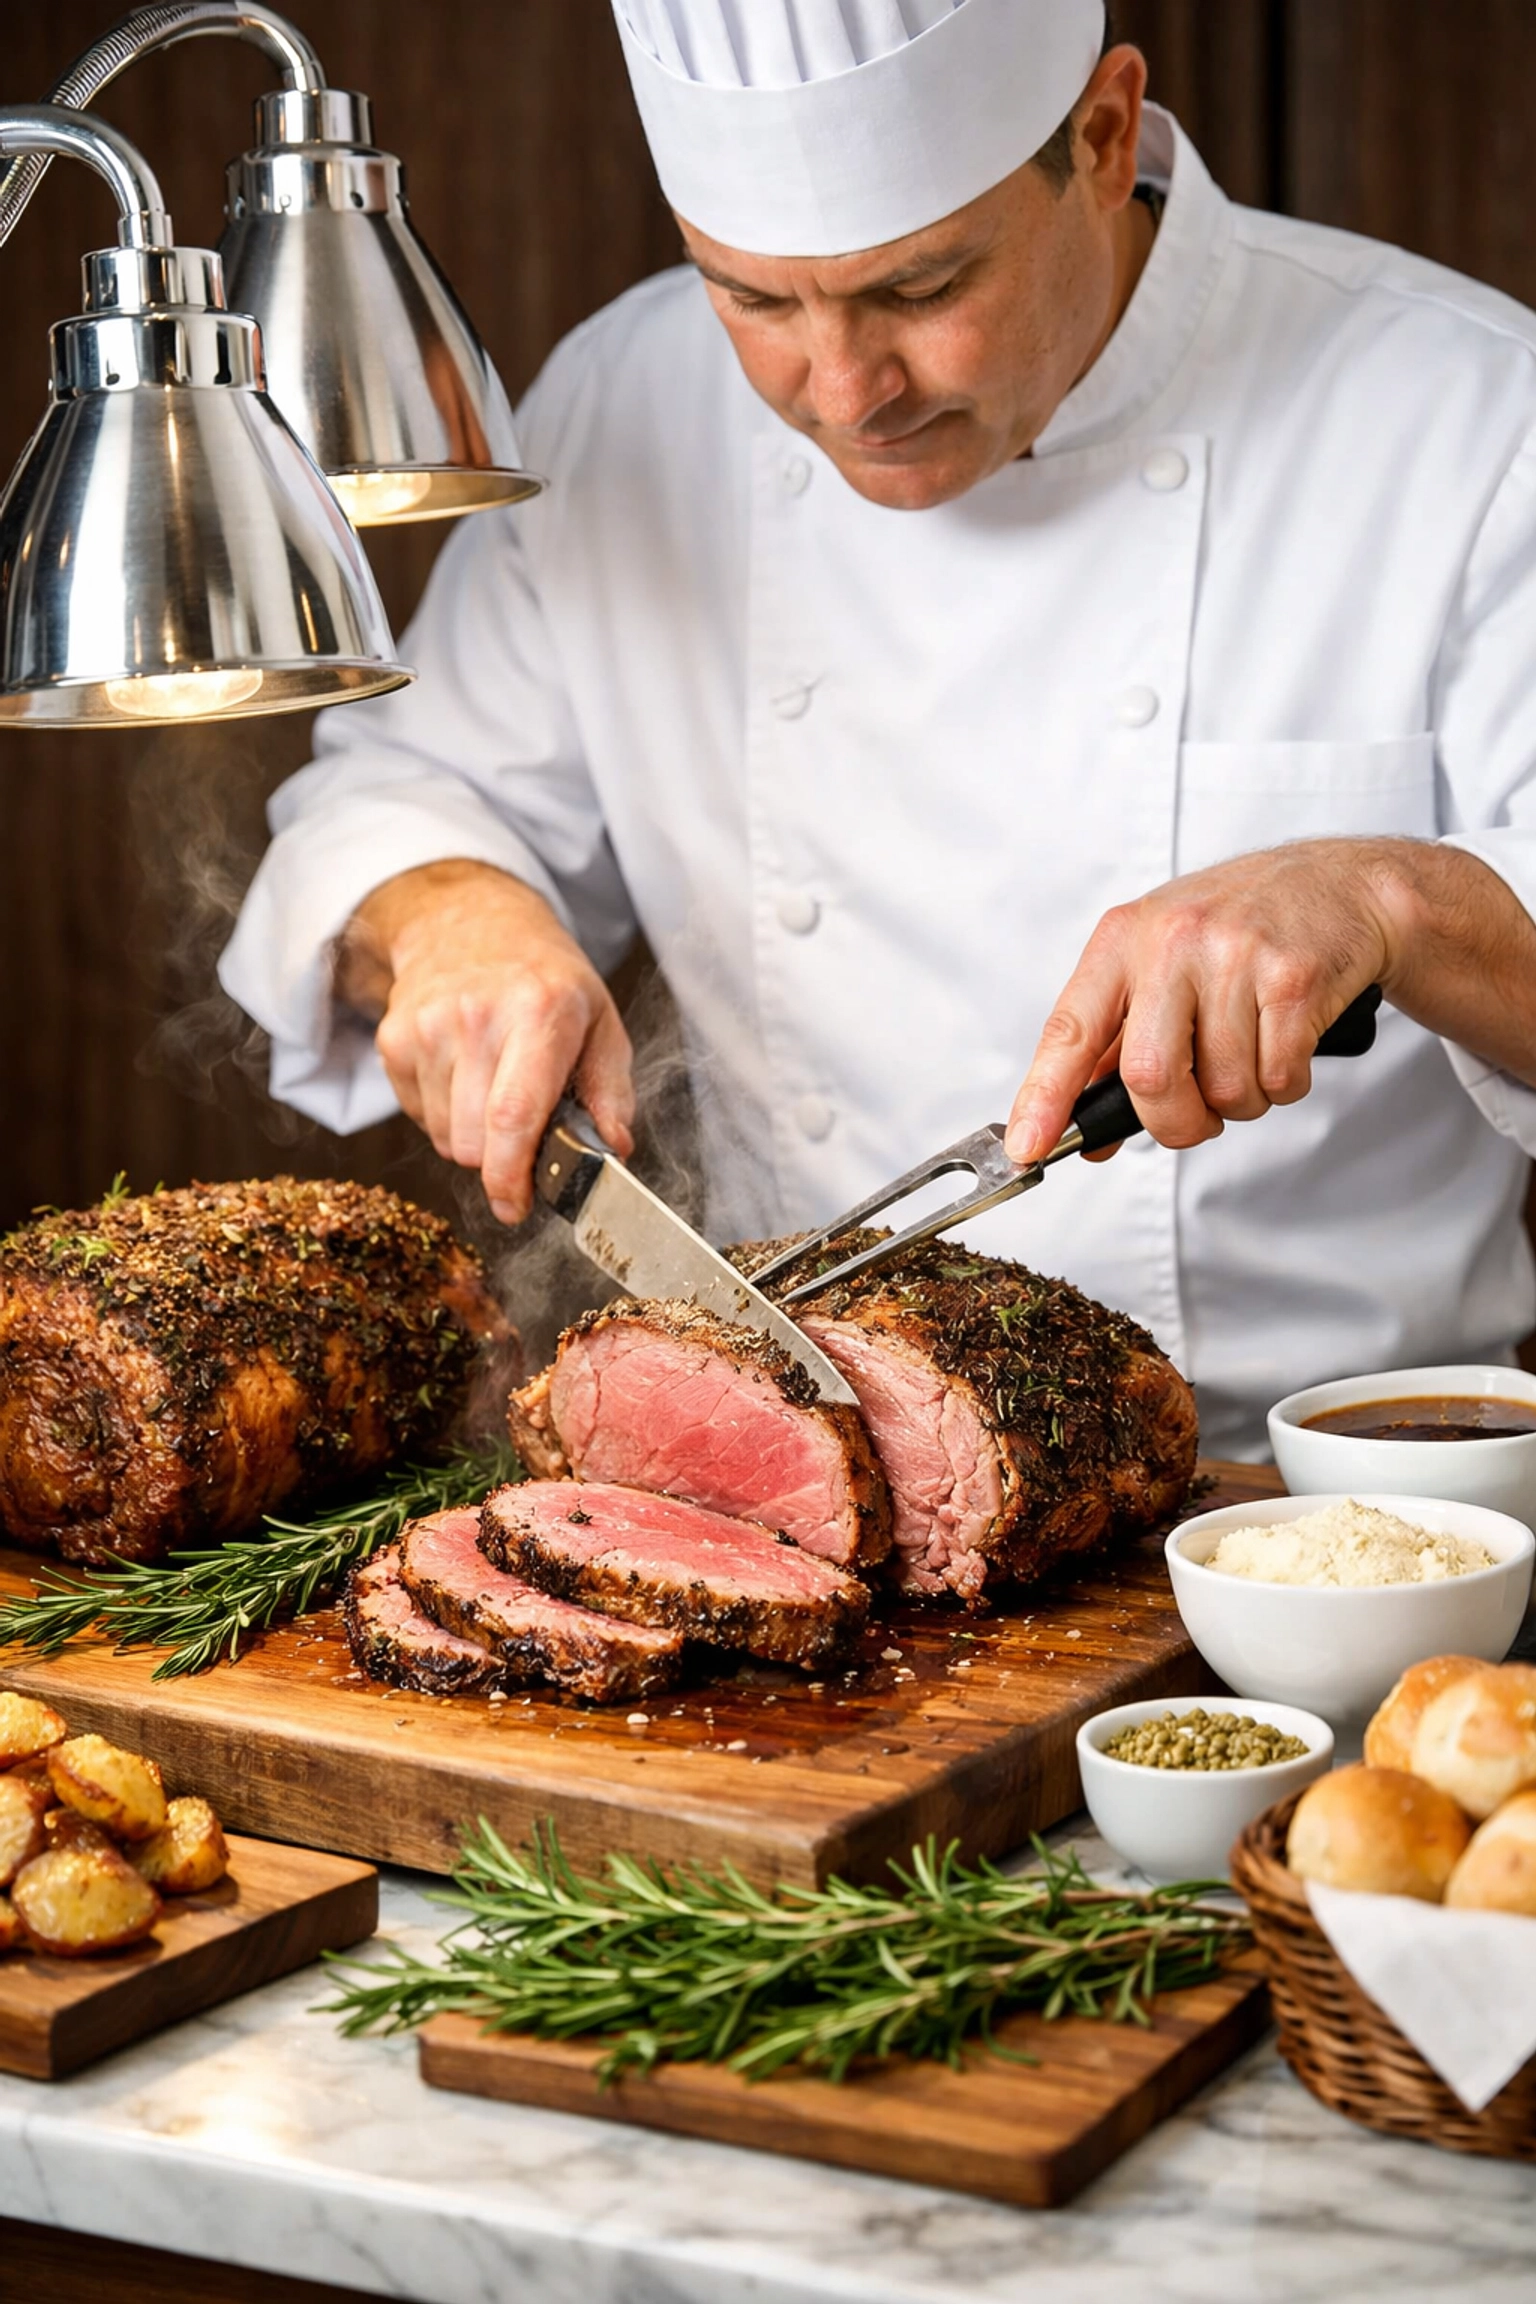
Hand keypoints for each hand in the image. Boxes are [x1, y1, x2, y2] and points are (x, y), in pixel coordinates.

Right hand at [338, 860, 633, 1222]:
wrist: (469, 921)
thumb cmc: (544, 979)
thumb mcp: (600, 1020)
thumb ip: (612, 1091)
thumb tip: (614, 1149)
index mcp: (539, 1012)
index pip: (513, 1114)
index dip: (511, 1175)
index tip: (516, 1207)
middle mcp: (477, 1017)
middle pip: (474, 1142)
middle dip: (500, 1156)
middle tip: (522, 1126)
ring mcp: (427, 1026)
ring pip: (445, 1139)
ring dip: (473, 1136)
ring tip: (492, 1088)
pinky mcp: (393, 1038)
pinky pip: (418, 1117)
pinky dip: (443, 1113)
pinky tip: (462, 1073)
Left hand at [1004, 840, 1398, 1163]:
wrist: (1341, 885)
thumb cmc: (1241, 929)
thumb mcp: (1162, 962)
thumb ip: (1119, 1044)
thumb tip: (1089, 1133)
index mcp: (1124, 939)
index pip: (1070, 1031)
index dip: (1045, 1097)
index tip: (1027, 1147)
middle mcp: (1172, 941)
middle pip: (1149, 1077)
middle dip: (1176, 1122)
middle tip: (1196, 1118)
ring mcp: (1234, 956)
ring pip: (1223, 1089)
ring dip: (1240, 1101)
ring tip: (1252, 1055)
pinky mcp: (1293, 977)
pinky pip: (1278, 1078)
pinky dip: (1283, 1085)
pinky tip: (1287, 1042)